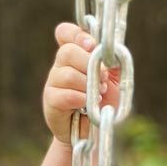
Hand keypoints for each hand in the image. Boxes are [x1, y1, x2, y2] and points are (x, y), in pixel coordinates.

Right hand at [42, 21, 121, 139]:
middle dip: (89, 64)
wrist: (94, 132)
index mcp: (74, 55)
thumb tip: (112, 49)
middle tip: (104, 80)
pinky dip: (80, 99)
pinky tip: (87, 105)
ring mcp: (53, 82)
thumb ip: (113, 62)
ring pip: (67, 74)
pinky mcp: (51, 101)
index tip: (92, 45)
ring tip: (98, 95)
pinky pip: (64, 95)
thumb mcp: (115, 80)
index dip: (77, 35)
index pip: (65, 33)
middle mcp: (61, 65)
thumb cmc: (103, 104)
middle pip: (68, 52)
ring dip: (87, 84)